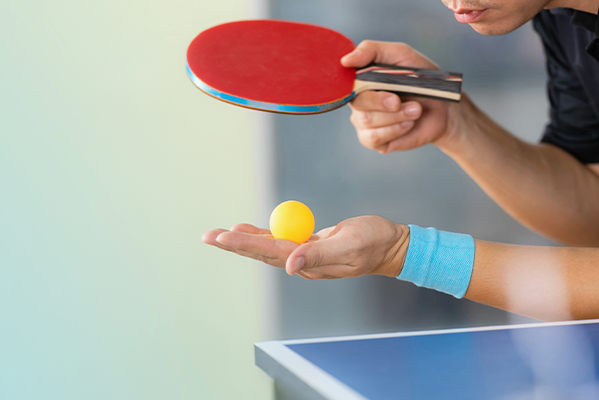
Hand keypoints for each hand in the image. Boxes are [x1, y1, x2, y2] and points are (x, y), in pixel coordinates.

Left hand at [201, 216, 409, 278]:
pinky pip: (279, 240)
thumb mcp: (349, 245)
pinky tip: (247, 229)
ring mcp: (304, 255)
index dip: (243, 243)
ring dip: (242, 240)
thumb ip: (319, 254)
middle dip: (232, 244)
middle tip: (207, 236)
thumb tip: (290, 266)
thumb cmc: (375, 243)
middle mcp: (302, 262)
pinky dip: (261, 234)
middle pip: (260, 252)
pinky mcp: (309, 246)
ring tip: (219, 234)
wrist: (392, 245)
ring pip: (266, 247)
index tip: (221, 236)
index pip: (269, 252)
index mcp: (308, 263)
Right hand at [342, 41, 458, 153]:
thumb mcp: (401, 54)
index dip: (351, 81)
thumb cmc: (422, 80)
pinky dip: (395, 130)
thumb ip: (372, 50)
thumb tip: (346, 60)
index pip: (343, 79)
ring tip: (415, 110)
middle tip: (398, 100)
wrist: (444, 110)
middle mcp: (359, 100)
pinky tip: (409, 124)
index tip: (368, 81)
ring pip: (366, 120)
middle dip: (380, 101)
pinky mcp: (373, 140)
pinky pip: (374, 137)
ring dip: (395, 115)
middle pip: (356, 101)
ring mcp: (364, 121)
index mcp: (361, 78)